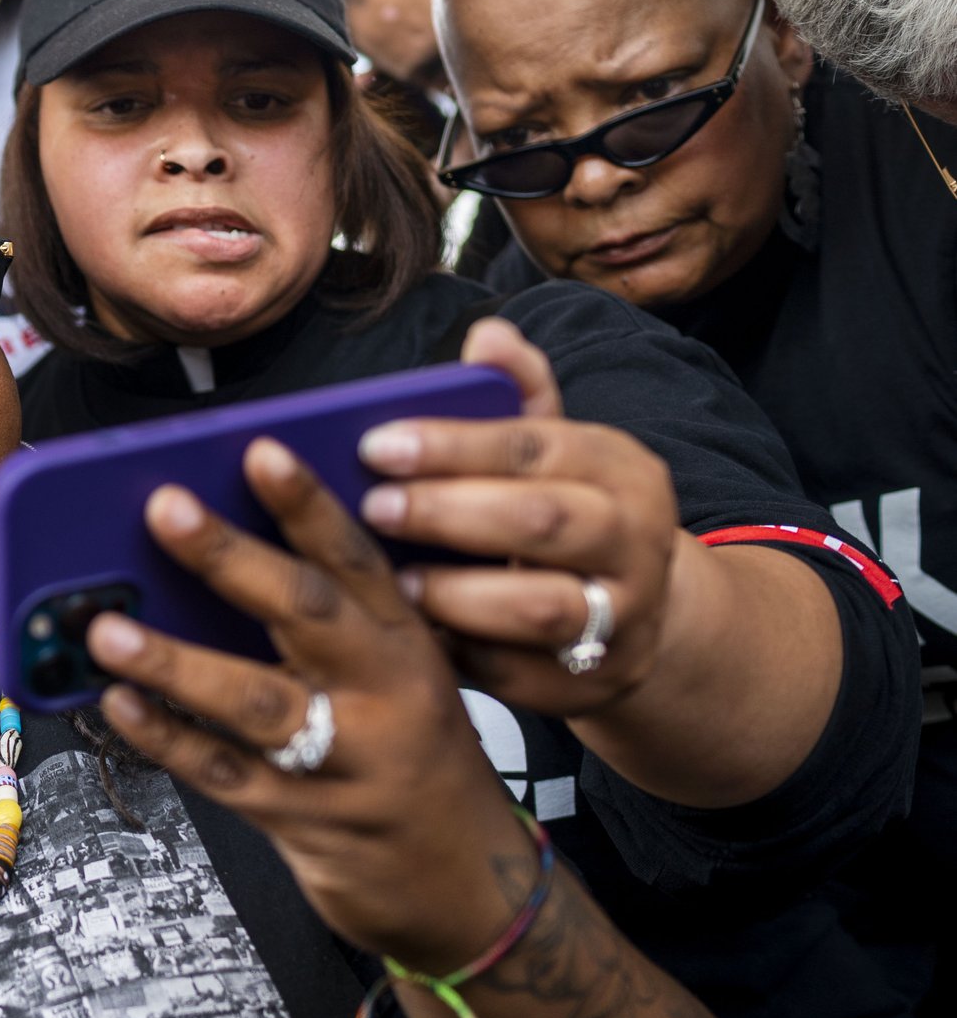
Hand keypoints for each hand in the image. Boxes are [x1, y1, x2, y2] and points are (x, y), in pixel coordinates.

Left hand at [85, 436, 533, 972]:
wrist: (466, 885)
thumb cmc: (414, 758)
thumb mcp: (396, 677)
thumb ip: (330, 622)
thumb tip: (214, 556)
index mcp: (406, 642)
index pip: (358, 559)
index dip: (309, 503)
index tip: (261, 451)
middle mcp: (385, 694)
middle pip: (306, 614)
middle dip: (230, 557)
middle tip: (164, 508)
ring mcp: (349, 763)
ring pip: (255, 703)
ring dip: (174, 661)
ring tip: (104, 626)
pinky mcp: (309, 822)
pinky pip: (226, 775)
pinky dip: (166, 738)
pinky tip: (118, 704)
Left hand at [356, 318, 681, 716]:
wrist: (644, 611)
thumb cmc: (567, 510)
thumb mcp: (557, 452)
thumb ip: (519, 396)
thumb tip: (487, 334)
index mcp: (622, 469)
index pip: (535, 445)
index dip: (452, 445)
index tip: (374, 445)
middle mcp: (635, 541)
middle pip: (542, 522)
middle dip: (448, 513)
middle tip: (372, 509)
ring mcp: (624, 617)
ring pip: (541, 607)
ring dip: (458, 594)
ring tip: (393, 581)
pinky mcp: (594, 682)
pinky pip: (524, 674)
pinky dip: (465, 656)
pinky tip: (412, 639)